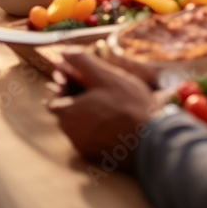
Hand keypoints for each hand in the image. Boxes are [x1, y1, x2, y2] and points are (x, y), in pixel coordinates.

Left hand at [48, 48, 158, 166]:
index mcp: (67, 115)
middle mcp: (71, 135)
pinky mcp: (98, 156)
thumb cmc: (128, 106)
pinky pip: (92, 136)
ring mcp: (85, 148)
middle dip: (79, 97)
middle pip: (67, 111)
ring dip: (90, 111)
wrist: (152, 141)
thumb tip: (64, 51)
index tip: (82, 77)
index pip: (55, 98)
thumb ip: (81, 62)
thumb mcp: (104, 76)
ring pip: (81, 123)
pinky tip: (116, 117)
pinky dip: (99, 125)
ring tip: (111, 101)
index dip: (66, 85)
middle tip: (99, 86)